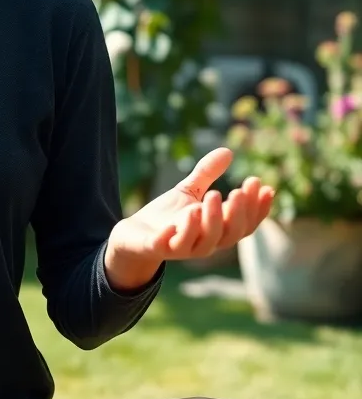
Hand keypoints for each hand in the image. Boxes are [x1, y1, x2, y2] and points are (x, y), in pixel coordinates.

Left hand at [105, 147, 274, 289]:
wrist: (133, 236)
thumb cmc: (166, 215)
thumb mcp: (188, 191)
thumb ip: (207, 174)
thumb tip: (228, 151)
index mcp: (215, 231)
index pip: (244, 224)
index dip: (257, 209)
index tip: (264, 187)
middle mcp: (203, 243)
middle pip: (229, 234)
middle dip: (237, 213)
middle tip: (238, 191)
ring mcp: (181, 247)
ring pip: (204, 242)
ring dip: (211, 220)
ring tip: (213, 195)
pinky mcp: (157, 247)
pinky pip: (169, 245)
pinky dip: (175, 234)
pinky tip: (181, 217)